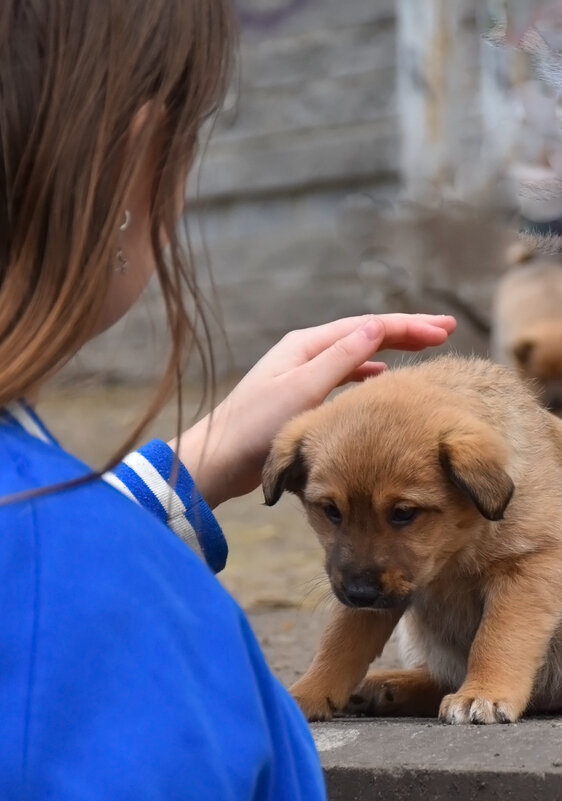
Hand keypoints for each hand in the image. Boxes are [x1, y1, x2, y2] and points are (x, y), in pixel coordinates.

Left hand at [171, 313, 455, 507]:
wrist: (218, 459)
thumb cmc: (254, 427)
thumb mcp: (302, 391)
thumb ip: (340, 360)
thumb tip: (376, 326)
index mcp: (306, 346)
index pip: (367, 326)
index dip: (408, 325)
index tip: (443, 328)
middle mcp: (306, 353)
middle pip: (365, 334)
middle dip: (406, 330)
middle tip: (446, 328)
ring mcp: (304, 373)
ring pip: (357, 354)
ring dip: (391, 349)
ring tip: (424, 346)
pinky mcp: (302, 395)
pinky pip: (345, 375)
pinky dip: (368, 373)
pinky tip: (382, 377)